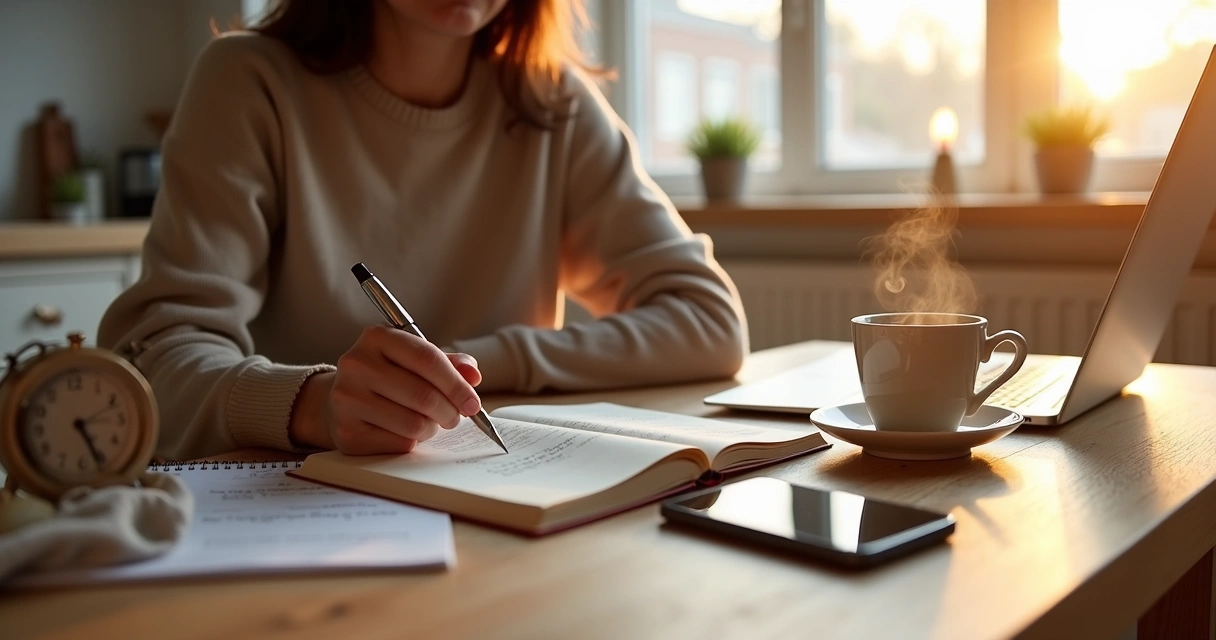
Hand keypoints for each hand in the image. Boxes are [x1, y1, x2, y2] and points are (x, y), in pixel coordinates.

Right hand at [289, 325, 483, 454]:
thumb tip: (472, 375)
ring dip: (431, 428)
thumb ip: (447, 364)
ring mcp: (346, 399)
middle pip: (423, 395)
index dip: (457, 384)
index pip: (427, 359)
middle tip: (455, 417)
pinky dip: (412, 442)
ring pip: (413, 424)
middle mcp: (356, 364)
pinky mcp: (346, 433)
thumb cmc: (386, 377)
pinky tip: (403, 431)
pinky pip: (399, 444)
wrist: (338, 401)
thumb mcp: (413, 360)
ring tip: (428, 423)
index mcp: (376, 337)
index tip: (473, 402)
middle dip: (449, 411)